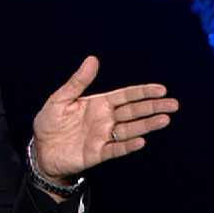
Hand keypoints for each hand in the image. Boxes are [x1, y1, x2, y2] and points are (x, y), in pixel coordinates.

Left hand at [32, 56, 178, 181]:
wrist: (40, 151)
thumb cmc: (49, 123)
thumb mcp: (60, 99)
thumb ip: (77, 82)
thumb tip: (93, 59)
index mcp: (98, 104)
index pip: (125, 96)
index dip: (142, 92)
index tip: (161, 89)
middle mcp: (105, 119)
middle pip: (133, 111)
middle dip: (152, 107)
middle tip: (173, 104)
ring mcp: (103, 137)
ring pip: (129, 129)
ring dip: (146, 125)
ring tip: (164, 119)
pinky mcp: (97, 153)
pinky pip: (115, 149)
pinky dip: (128, 145)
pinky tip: (141, 140)